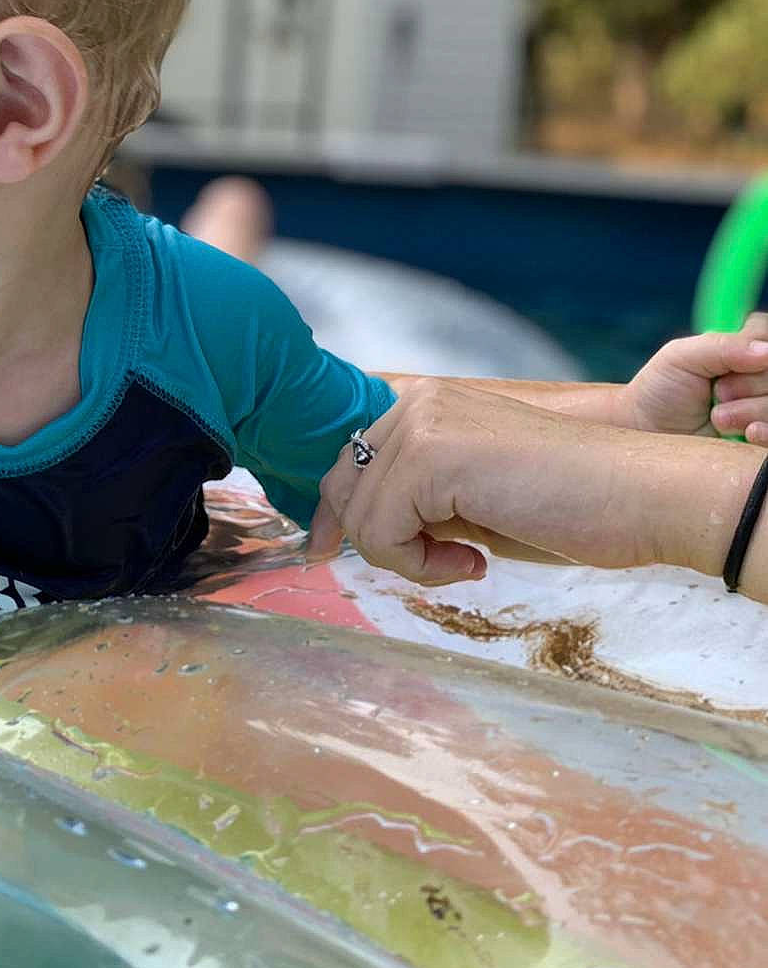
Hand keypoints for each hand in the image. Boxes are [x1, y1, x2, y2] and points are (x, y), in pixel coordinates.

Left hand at [310, 380, 661, 587]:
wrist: (638, 495)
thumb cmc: (566, 504)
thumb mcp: (470, 496)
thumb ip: (415, 497)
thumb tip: (347, 528)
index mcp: (424, 403)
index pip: (343, 460)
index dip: (334, 513)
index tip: (328, 549)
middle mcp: (415, 401)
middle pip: (338, 488)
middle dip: (374, 541)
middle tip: (441, 561)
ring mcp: (421, 424)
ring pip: (359, 516)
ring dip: (407, 558)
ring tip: (466, 559)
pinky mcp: (430, 457)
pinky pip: (382, 534)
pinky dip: (420, 565)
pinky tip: (472, 560)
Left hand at [623, 313, 767, 439]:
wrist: (650, 434)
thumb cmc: (661, 389)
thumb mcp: (680, 357)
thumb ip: (722, 346)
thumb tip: (767, 350)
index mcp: (741, 344)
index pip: (765, 334)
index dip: (756, 348)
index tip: (731, 364)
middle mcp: (758, 372)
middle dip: (747, 384)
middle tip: (718, 393)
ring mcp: (762, 405)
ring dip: (748, 411)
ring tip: (717, 418)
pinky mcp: (763, 432)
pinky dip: (765, 433)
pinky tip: (747, 434)